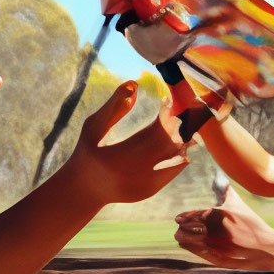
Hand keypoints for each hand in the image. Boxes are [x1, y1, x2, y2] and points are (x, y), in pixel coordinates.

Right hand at [72, 81, 189, 202]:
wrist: (86, 188)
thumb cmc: (88, 151)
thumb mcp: (94, 126)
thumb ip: (113, 106)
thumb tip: (134, 84)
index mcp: (118, 157)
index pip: (153, 132)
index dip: (166, 115)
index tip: (169, 101)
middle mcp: (133, 174)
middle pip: (168, 145)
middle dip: (179, 126)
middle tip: (187, 109)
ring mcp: (143, 185)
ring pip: (175, 158)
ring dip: (183, 138)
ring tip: (187, 122)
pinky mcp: (150, 190)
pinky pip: (173, 169)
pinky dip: (180, 152)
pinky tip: (182, 139)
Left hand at [174, 186, 273, 269]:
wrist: (267, 248)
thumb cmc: (253, 225)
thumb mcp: (240, 205)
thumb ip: (226, 191)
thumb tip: (217, 177)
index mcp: (219, 214)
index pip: (193, 215)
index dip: (184, 218)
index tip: (177, 219)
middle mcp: (215, 230)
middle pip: (186, 231)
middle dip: (183, 229)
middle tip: (181, 228)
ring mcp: (216, 246)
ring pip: (189, 244)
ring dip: (185, 239)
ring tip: (184, 237)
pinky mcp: (218, 260)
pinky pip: (197, 253)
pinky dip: (193, 248)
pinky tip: (193, 245)